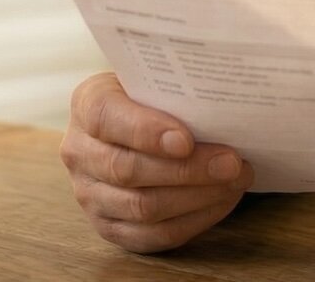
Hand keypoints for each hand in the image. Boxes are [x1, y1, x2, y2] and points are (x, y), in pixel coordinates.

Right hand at [60, 72, 254, 252]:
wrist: (138, 127)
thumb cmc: (154, 98)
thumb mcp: (155, 79)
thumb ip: (176, 87)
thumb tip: (223, 102)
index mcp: (86, 104)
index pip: (105, 118)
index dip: (145, 131)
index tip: (186, 140)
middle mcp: (79, 151)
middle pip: (127, 170)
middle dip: (186, 169)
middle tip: (231, 163)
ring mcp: (90, 195)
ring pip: (142, 208)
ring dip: (197, 197)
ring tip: (235, 180)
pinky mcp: (110, 227)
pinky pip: (153, 235)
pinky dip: (195, 220)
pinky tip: (222, 200)